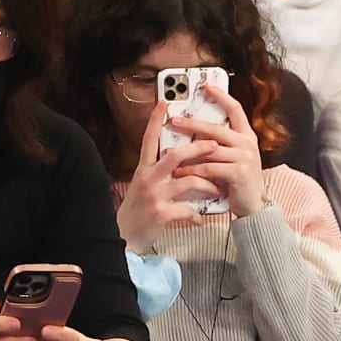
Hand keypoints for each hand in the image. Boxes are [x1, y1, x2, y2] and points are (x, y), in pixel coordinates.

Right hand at [117, 102, 222, 249]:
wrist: (123, 237)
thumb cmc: (139, 211)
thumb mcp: (145, 186)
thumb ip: (159, 173)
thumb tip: (180, 162)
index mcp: (144, 169)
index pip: (150, 139)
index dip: (156, 120)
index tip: (165, 103)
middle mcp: (148, 178)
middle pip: (175, 155)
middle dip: (197, 148)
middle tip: (215, 144)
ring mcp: (154, 195)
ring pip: (187, 181)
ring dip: (207, 184)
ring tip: (218, 188)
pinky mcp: (160, 213)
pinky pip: (187, 210)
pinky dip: (197, 215)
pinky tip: (201, 219)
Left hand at [172, 84, 266, 216]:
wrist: (254, 207)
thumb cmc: (238, 181)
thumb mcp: (233, 157)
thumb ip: (220, 143)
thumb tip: (194, 129)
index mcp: (247, 136)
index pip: (236, 109)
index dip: (221, 96)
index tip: (206, 86)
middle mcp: (248, 144)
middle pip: (216, 128)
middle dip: (192, 123)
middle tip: (174, 120)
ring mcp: (245, 158)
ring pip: (210, 149)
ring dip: (187, 151)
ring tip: (169, 152)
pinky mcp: (238, 173)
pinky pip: (209, 168)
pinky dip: (192, 170)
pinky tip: (180, 171)